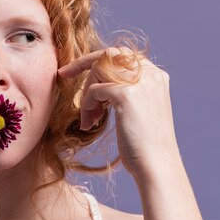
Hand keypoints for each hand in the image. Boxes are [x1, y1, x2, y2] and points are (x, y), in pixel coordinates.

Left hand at [57, 48, 179, 178]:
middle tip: (63, 76)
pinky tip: (91, 124)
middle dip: (82, 66)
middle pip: (106, 56)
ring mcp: (140, 82)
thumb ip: (123, 90)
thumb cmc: (143, 143)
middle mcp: (150, 73)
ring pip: (97, 71)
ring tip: (90, 118)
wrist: (156, 165)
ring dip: (86, 95)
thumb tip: (96, 84)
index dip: (93, 60)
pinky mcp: (126, 94)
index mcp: (155, 75)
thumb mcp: (137, 109)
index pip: (119, 54)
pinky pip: (94, 90)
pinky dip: (87, 106)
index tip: (69, 70)